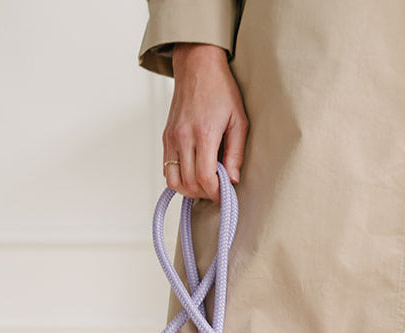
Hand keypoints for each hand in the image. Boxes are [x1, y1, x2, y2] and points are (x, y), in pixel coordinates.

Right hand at [163, 43, 248, 200]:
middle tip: (218, 190)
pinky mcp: (166, 136)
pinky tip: (193, 174)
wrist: (197, 66)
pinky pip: (166, 168)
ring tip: (205, 185)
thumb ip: (236, 154)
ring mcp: (171, 137)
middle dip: (205, 194)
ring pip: (172, 180)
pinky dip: (179, 178)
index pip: (205, 178)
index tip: (226, 193)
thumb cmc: (220, 90)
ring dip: (189, 190)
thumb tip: (232, 180)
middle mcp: (183, 137)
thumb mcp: (239, 121)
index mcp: (203, 134)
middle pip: (188, 183)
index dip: (216, 193)